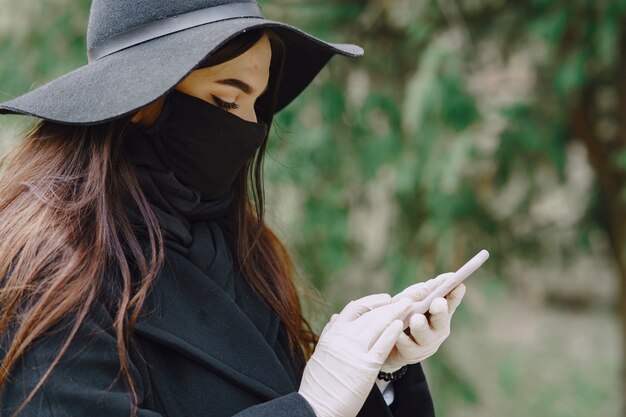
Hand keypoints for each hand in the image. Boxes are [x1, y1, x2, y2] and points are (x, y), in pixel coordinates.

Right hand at [298, 294, 411, 416]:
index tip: (385, 299)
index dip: (372, 301)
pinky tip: (400, 325)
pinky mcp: (365, 367)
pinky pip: (382, 345)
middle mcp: (343, 338)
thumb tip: (336, 318)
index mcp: (332, 334)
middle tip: (405, 300)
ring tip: (409, 306)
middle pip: (371, 314)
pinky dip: (392, 333)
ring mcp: (354, 351)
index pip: (355, 308)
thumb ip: (330, 334)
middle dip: (390, 305)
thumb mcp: (319, 353)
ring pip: (379, 324)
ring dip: (396, 313)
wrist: (316, 407)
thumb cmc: (316, 385)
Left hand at [381, 273, 465, 372]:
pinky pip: (407, 347)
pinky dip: (402, 339)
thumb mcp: (412, 298)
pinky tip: (398, 334)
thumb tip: (448, 276)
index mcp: (439, 314)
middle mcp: (437, 330)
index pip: (450, 303)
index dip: (455, 295)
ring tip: (416, 319)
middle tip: (437, 302)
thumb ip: (427, 290)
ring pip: (426, 338)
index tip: (458, 285)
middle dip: (440, 312)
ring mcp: (425, 344)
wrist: (383, 339)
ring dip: (421, 327)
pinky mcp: (410, 355)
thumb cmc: (402, 314)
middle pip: (442, 322)